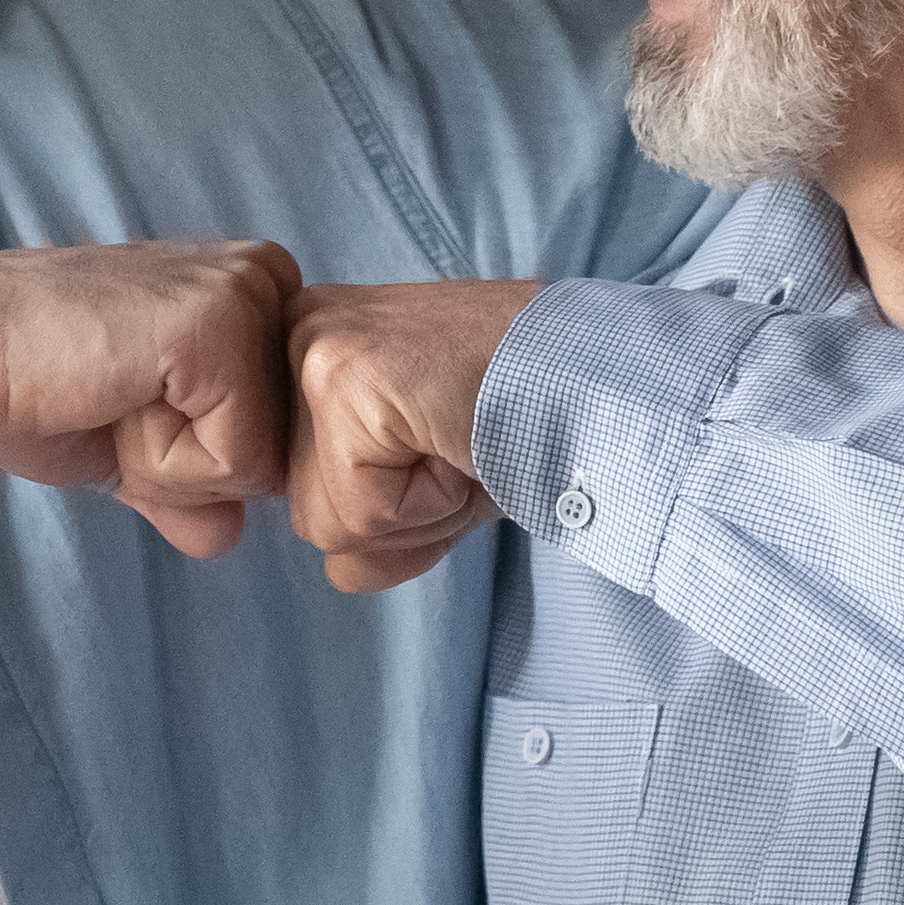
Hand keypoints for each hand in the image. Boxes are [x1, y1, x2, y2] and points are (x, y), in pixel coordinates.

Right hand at [0, 242, 303, 561]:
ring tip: (109, 393)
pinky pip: (234, 461)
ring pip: (262, 464)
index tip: (122, 400)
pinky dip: (161, 461)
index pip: (279, 437)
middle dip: (186, 465)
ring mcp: (249, 296)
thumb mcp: (129, 446)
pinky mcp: (220, 326)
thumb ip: (190, 488)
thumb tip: (225, 536)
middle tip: (111, 398)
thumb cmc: (28, 382)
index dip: (193, 456)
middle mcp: (269, 280)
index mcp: (256, 296)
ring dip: (169, 464)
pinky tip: (111, 394)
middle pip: (280, 453)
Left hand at [283, 276, 541, 594]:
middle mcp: (297, 331)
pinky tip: (464, 438)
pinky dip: (431, 505)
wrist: (606, 374)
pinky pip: (363, 512)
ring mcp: (311, 349)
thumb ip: (375, 527)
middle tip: (466, 442)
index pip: (312, 495)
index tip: (450, 442)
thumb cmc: (531, 413)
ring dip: (421, 513)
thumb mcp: (435, 477)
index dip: (398, 505)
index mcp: (315, 347)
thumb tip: (340, 573)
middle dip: (406, 514)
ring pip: (328, 523)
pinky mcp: (338, 376)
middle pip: (311, 514)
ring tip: (466, 437)